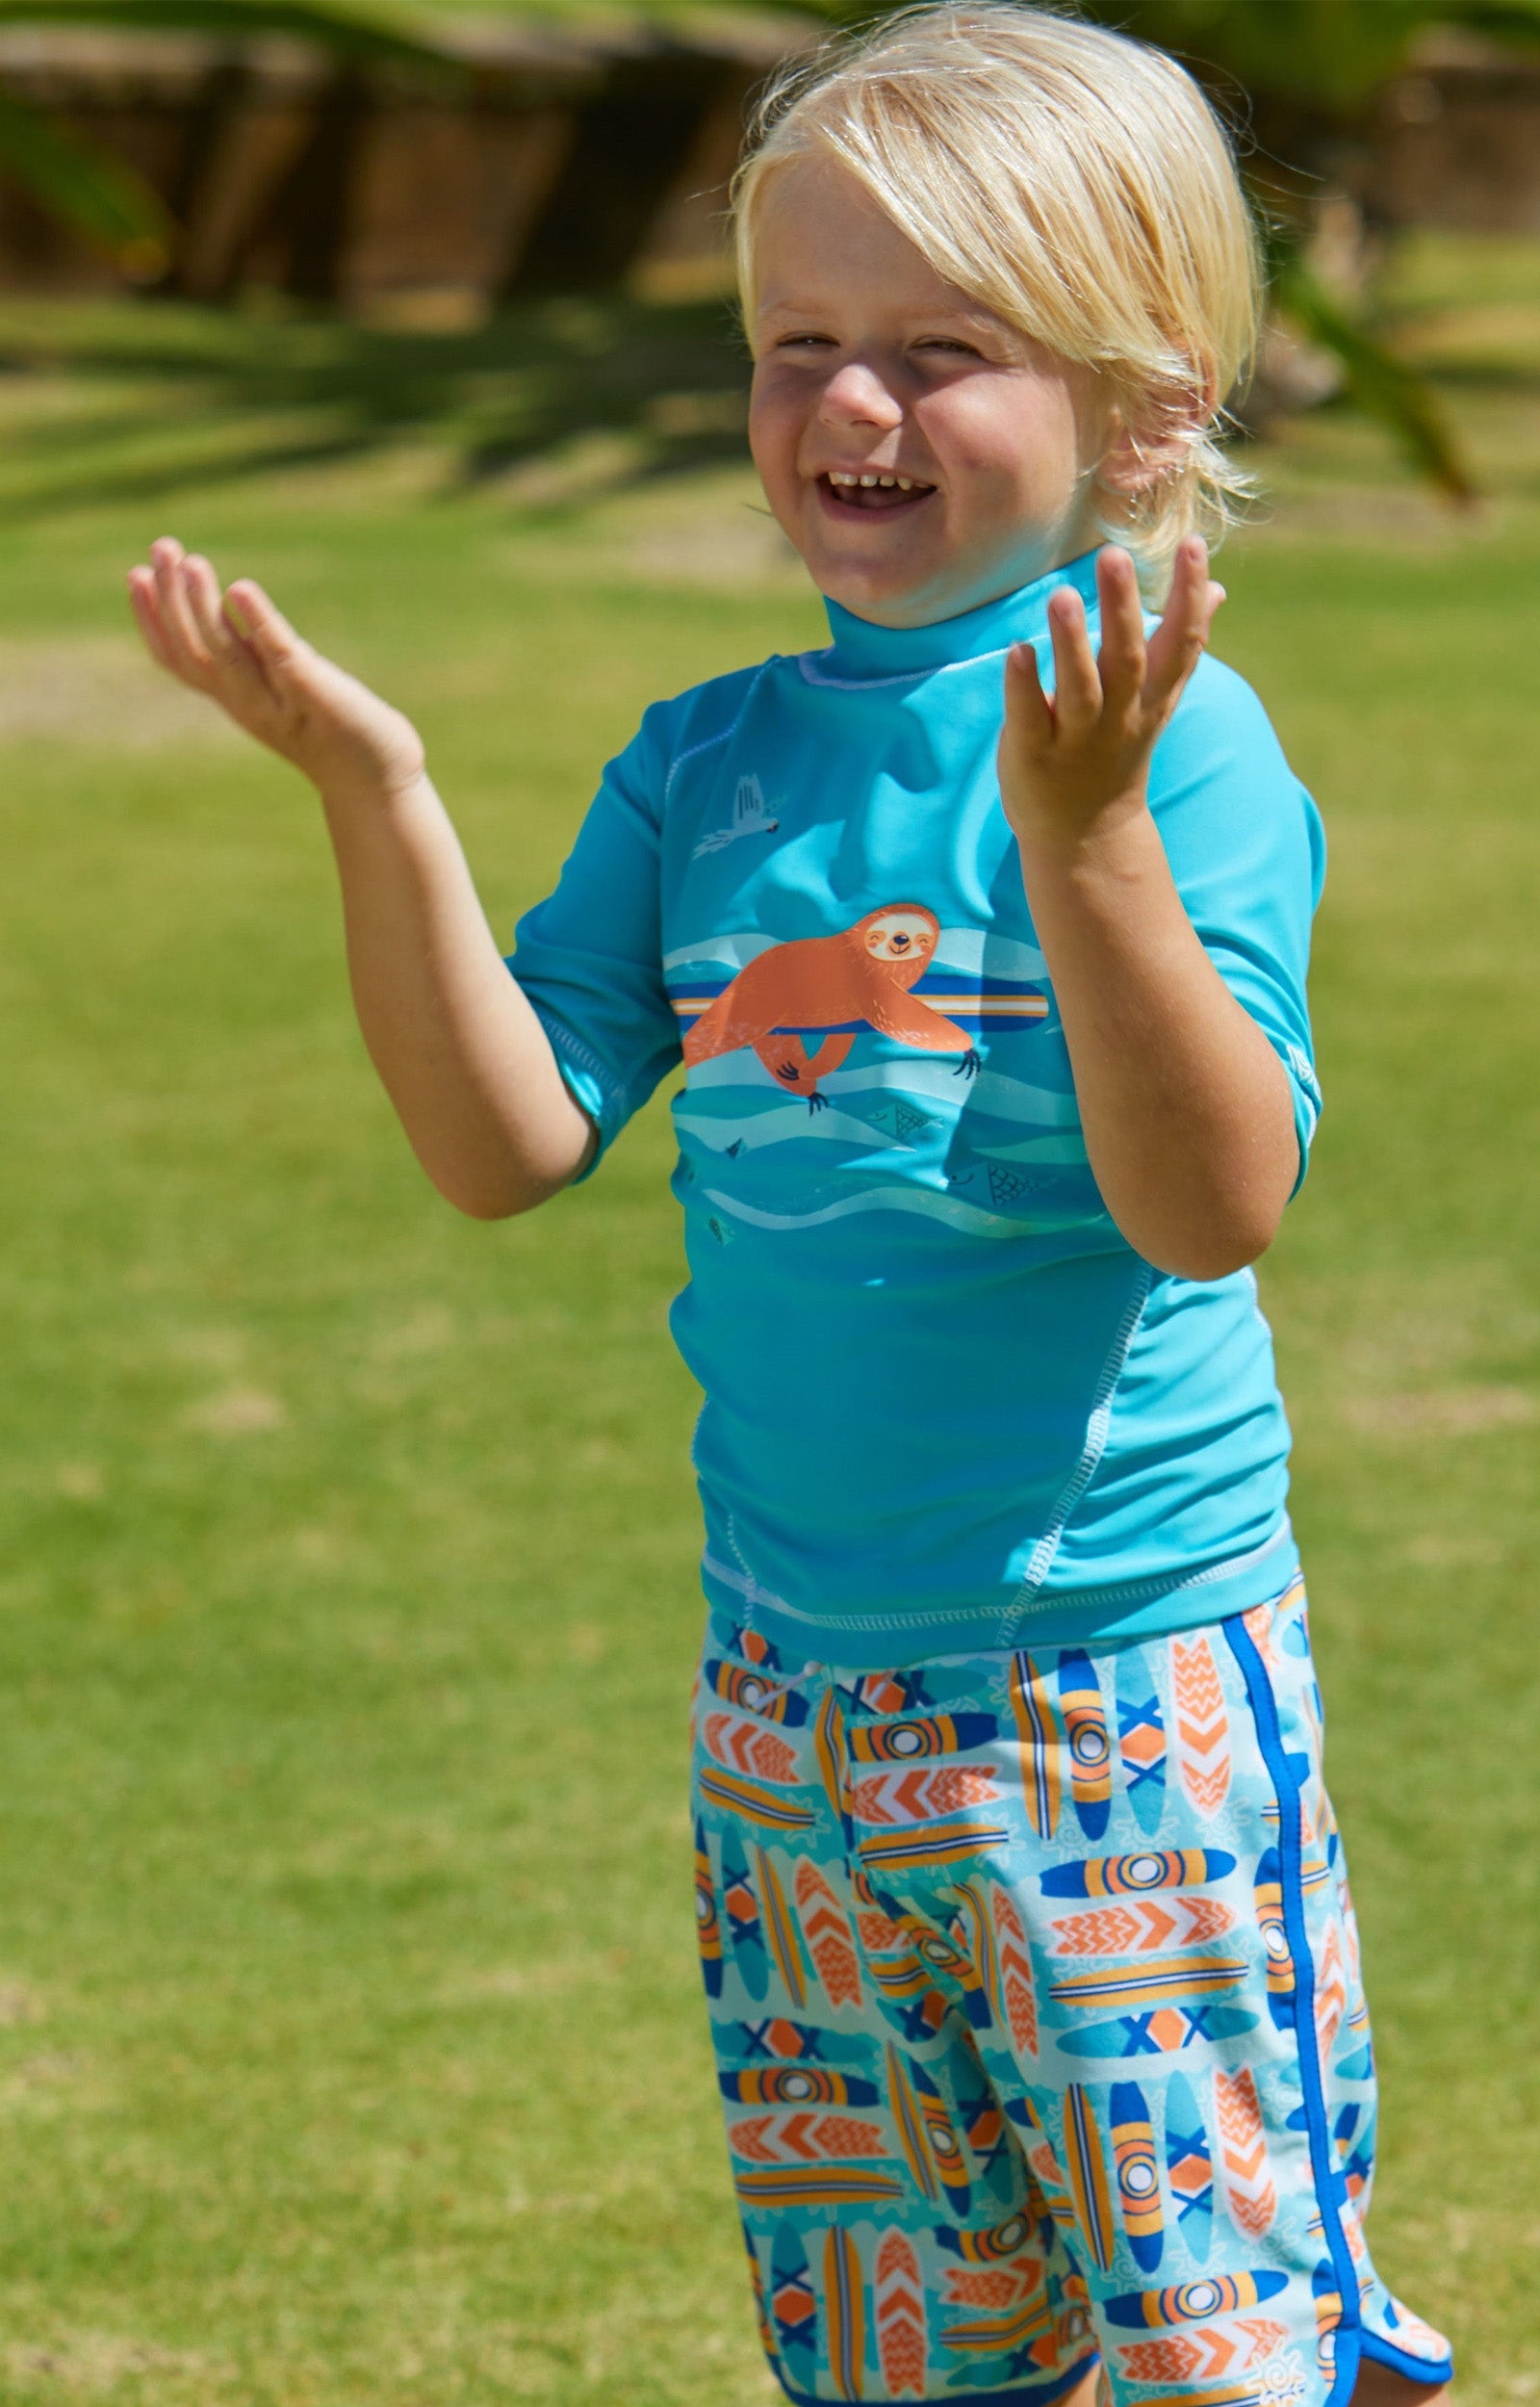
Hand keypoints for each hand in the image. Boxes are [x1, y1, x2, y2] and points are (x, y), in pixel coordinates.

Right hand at [127, 537, 425, 803]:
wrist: (377, 780)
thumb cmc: (332, 727)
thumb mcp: (282, 686)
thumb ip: (255, 653)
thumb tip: (230, 605)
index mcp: (234, 698)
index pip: (178, 661)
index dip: (151, 621)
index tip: (135, 576)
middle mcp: (247, 704)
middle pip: (193, 652)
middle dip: (170, 600)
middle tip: (161, 547)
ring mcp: (278, 702)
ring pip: (225, 655)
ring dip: (201, 607)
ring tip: (190, 562)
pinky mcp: (314, 695)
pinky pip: (279, 657)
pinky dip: (258, 623)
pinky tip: (241, 590)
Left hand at [998, 539, 1224, 852]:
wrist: (1086, 836)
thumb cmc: (1116, 750)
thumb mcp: (1157, 700)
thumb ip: (1180, 645)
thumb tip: (1219, 590)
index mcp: (1152, 697)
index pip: (1181, 643)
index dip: (1190, 595)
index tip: (1192, 544)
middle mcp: (1120, 716)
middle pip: (1127, 659)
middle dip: (1124, 608)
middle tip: (1113, 555)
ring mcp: (1077, 739)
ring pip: (1080, 689)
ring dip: (1071, 643)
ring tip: (1062, 595)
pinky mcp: (1034, 756)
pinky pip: (1030, 718)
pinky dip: (1024, 686)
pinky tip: (1016, 651)